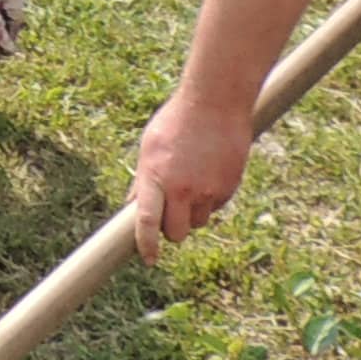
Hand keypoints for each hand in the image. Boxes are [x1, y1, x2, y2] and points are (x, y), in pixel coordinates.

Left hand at [127, 82, 253, 250]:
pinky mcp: (228, 187)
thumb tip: (132, 207)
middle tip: (171, 213)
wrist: (217, 100)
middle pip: (176, 233)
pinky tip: (209, 173)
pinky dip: (211, 199)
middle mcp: (181, 188)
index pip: (147, 222)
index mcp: (155, 176)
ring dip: (193, 214)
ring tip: (192, 184)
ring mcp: (207, 189)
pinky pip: (216, 207)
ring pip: (199, 222)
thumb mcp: (150, 146)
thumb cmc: (178, 120)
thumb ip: (142, 180)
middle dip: (173, 230)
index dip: (146, 245)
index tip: (148, 259)